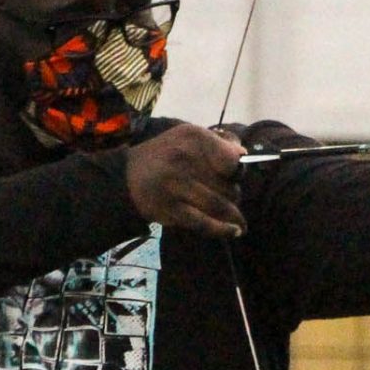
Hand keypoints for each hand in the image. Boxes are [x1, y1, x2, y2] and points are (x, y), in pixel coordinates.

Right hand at [124, 125, 246, 238]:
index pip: (232, 160)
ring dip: (233, 215)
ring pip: (219, 206)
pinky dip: (223, 230)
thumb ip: (218, 143)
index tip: (235, 176)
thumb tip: (243, 154)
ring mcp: (176, 185)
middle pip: (228, 186)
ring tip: (239, 221)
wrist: (126, 178)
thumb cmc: (166, 156)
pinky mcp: (169, 208)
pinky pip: (204, 223)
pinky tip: (235, 231)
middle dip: (233, 195)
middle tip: (230, 198)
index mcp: (193, 137)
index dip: (238, 171)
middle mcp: (184, 159)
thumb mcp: (188, 137)